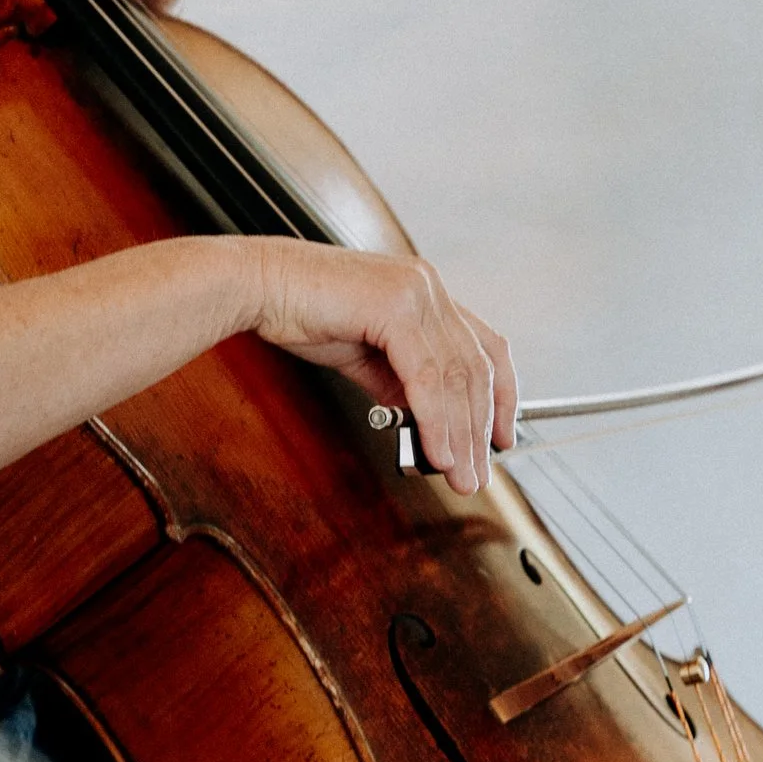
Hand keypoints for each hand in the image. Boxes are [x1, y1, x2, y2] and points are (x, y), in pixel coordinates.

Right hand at [241, 239, 515, 494]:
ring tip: (461, 475)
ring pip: (455, 377)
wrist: (259, 287)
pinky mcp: (394, 307)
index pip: (486, 347)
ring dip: (461, 435)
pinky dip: (436, 420)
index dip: (503, 396)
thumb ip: (399, 384)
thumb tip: (424, 421)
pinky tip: (437, 451)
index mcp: (427, 293)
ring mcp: (415, 293)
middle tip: (478, 473)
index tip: (503, 437)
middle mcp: (429, 288)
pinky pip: (426, 378)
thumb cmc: (302, 313)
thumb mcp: (365, 356)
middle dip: (480, 430)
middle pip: (476, 369)